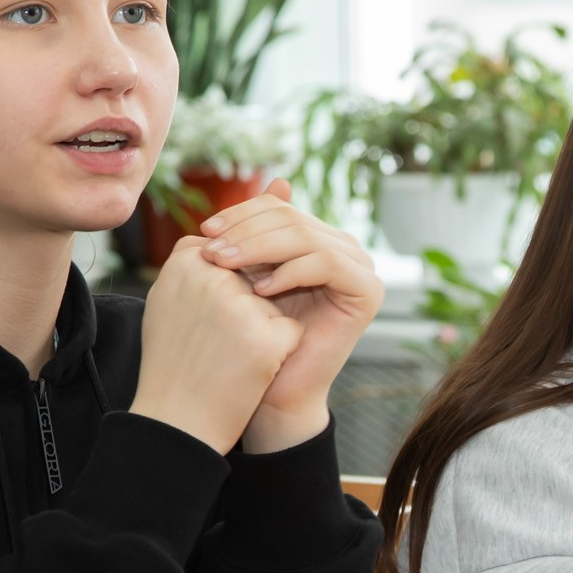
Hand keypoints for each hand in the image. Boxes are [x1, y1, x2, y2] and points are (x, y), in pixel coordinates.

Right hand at [130, 236, 302, 453]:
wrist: (176, 423)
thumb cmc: (178, 359)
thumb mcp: (182, 292)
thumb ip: (223, 242)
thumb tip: (280, 191)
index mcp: (186, 260)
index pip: (233, 259)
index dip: (224, 297)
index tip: (200, 324)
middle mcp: (211, 276)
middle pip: (258, 280)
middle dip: (246, 313)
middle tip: (213, 346)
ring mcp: (239, 306)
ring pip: (276, 306)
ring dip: (261, 331)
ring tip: (225, 359)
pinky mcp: (265, 338)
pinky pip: (291, 332)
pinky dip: (277, 353)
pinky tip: (246, 372)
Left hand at [198, 179, 382, 452]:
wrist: (274, 393)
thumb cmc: (255, 336)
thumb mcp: (249, 275)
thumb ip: (256, 232)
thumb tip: (279, 180)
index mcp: (318, 239)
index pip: (277, 209)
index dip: (240, 214)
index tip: (204, 231)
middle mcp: (346, 249)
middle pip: (291, 219)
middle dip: (245, 231)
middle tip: (210, 250)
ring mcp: (361, 268)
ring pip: (305, 237)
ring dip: (259, 248)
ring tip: (225, 267)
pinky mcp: (368, 292)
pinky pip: (326, 263)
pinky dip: (290, 272)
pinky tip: (260, 290)